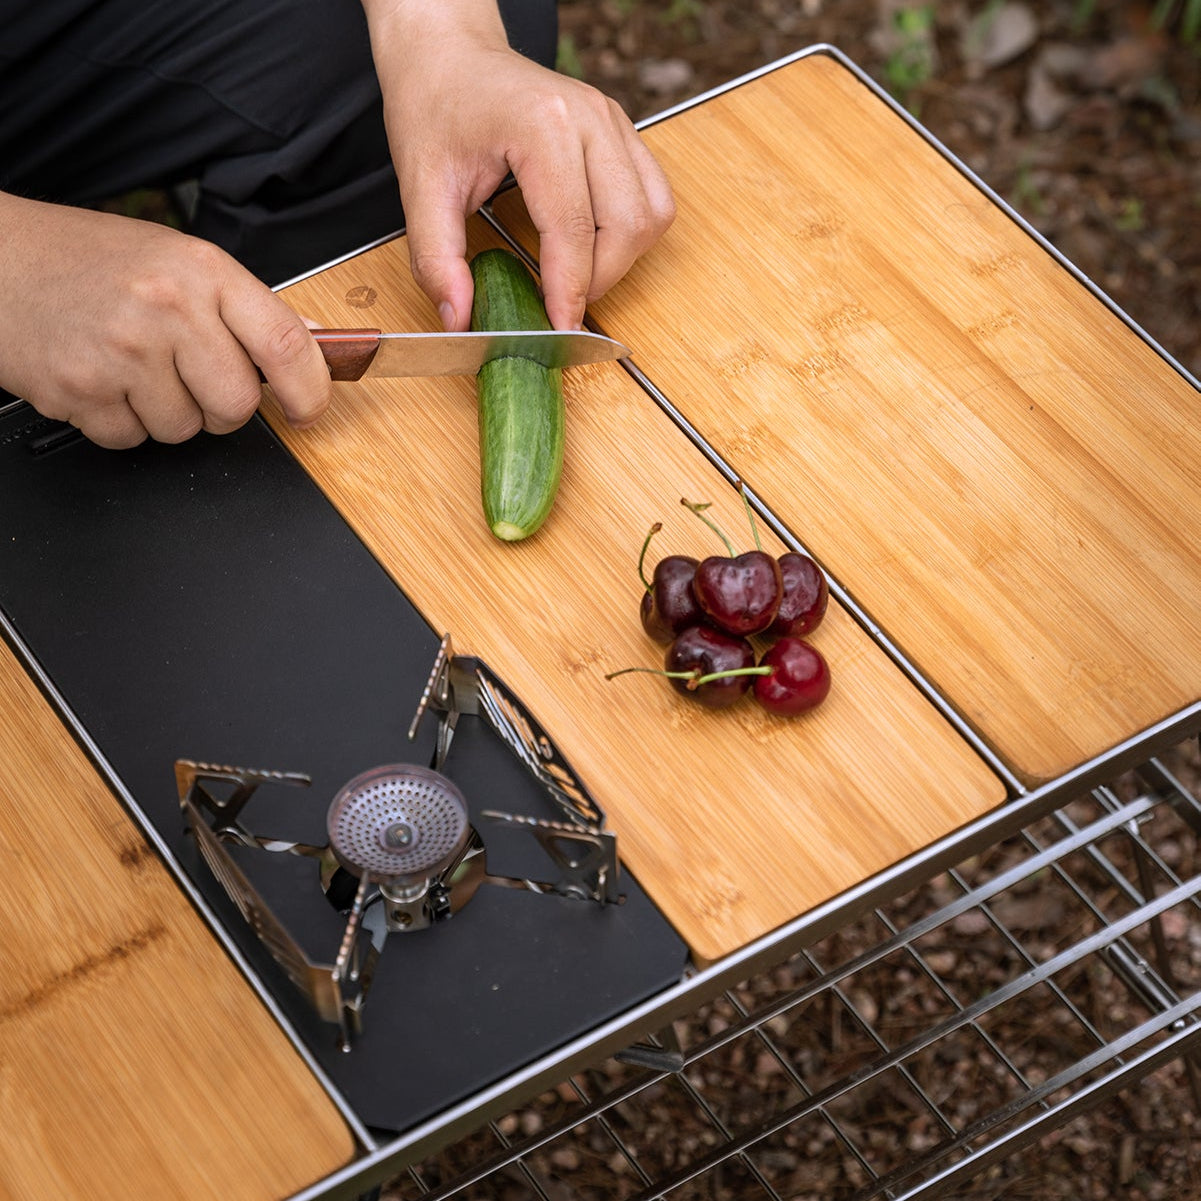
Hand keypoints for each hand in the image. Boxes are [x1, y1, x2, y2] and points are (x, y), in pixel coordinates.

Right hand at [0, 195, 332, 447]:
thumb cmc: (88, 259)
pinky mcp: (81, 390)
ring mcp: (121, 352)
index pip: (285, 344)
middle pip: (237, 405)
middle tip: (192, 379)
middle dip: (222, 408)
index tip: (309, 409)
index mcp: (201, 272)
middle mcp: (165, 309)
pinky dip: (121, 422)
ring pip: (185, 430)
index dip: (310, 390)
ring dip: (167, 413)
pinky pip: (132, 440)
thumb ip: (245, 308)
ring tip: (134, 367)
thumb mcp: (178, 260)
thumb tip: (313, 345)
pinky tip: (103, 379)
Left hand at [364, 0, 674, 330]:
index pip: (574, 228)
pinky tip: (591, 244)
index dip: (570, 290)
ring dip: (622, 259)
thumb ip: (437, 259)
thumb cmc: (435, 107)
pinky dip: (631, 233)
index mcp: (542, 125)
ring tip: (576, 273)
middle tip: (560, 302)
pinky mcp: (622, 130)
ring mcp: (613, 120)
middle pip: (628, 225)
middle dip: (599, 279)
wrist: (450, 54)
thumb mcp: (420, 187)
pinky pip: (652, 197)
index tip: (558, 330)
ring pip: (652, 214)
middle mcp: (590, 117)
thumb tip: (458, 319)